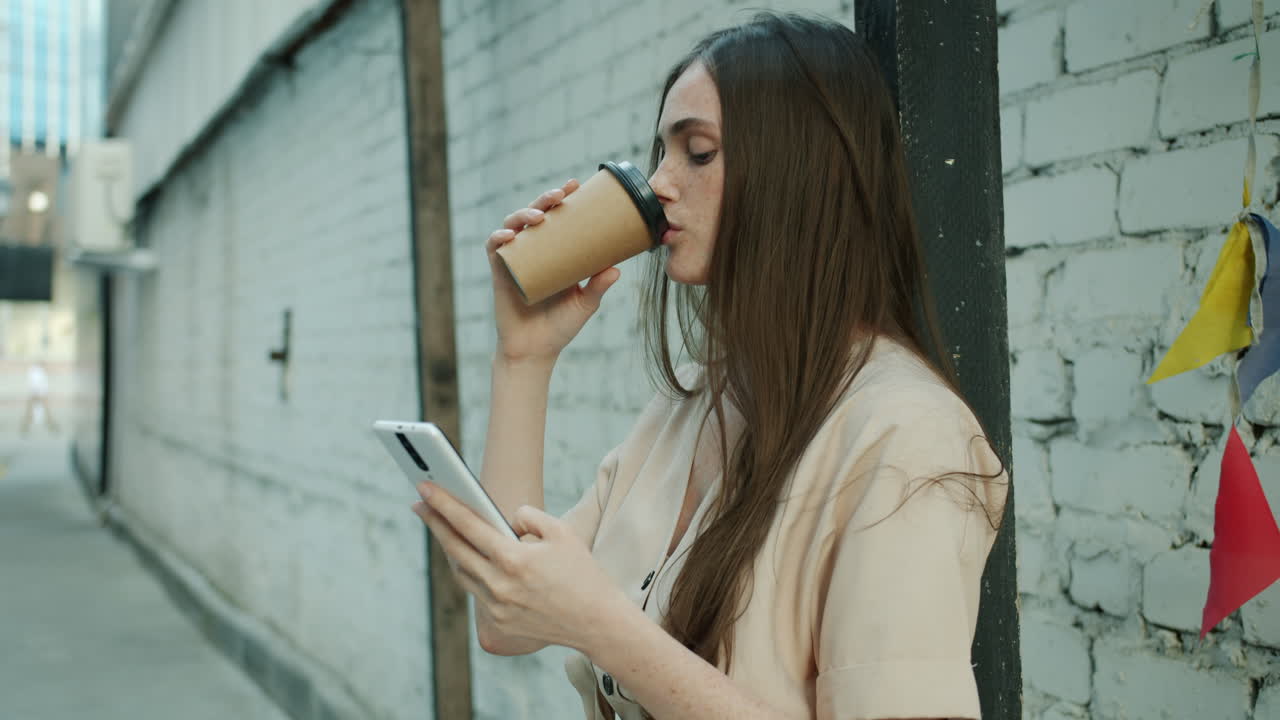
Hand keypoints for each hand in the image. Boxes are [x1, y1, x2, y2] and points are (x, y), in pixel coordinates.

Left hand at [411, 482, 626, 653]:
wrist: (596, 623)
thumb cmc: (583, 574)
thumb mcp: (562, 532)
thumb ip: (529, 516)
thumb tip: (506, 518)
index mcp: (514, 559)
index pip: (469, 525)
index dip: (444, 504)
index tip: (426, 487)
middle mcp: (499, 584)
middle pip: (455, 548)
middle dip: (434, 523)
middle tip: (419, 503)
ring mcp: (497, 606)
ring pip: (461, 571)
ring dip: (448, 547)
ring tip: (439, 527)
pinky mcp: (499, 621)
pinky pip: (475, 589)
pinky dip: (466, 570)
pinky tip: (464, 556)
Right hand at [487, 179, 622, 362]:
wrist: (535, 351)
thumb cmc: (561, 326)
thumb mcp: (585, 304)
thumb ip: (598, 286)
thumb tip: (616, 269)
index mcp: (555, 251)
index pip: (558, 217)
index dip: (563, 198)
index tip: (576, 184)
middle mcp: (534, 250)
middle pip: (535, 215)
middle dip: (545, 199)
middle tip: (560, 195)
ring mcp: (516, 259)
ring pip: (514, 225)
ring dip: (523, 214)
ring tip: (538, 217)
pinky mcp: (500, 272)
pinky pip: (494, 249)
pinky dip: (499, 238)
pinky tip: (509, 236)